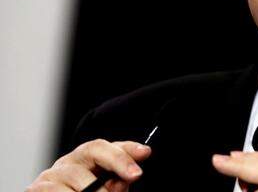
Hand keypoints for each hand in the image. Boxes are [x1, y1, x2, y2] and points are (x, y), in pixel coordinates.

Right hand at [26, 139, 150, 191]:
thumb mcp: (105, 189)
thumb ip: (117, 182)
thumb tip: (127, 178)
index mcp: (86, 159)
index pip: (106, 146)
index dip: (125, 150)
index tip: (145, 153)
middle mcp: (68, 162)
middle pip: (92, 150)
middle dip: (116, 162)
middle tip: (131, 178)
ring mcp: (51, 175)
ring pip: (79, 178)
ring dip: (96, 191)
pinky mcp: (36, 189)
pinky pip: (58, 191)